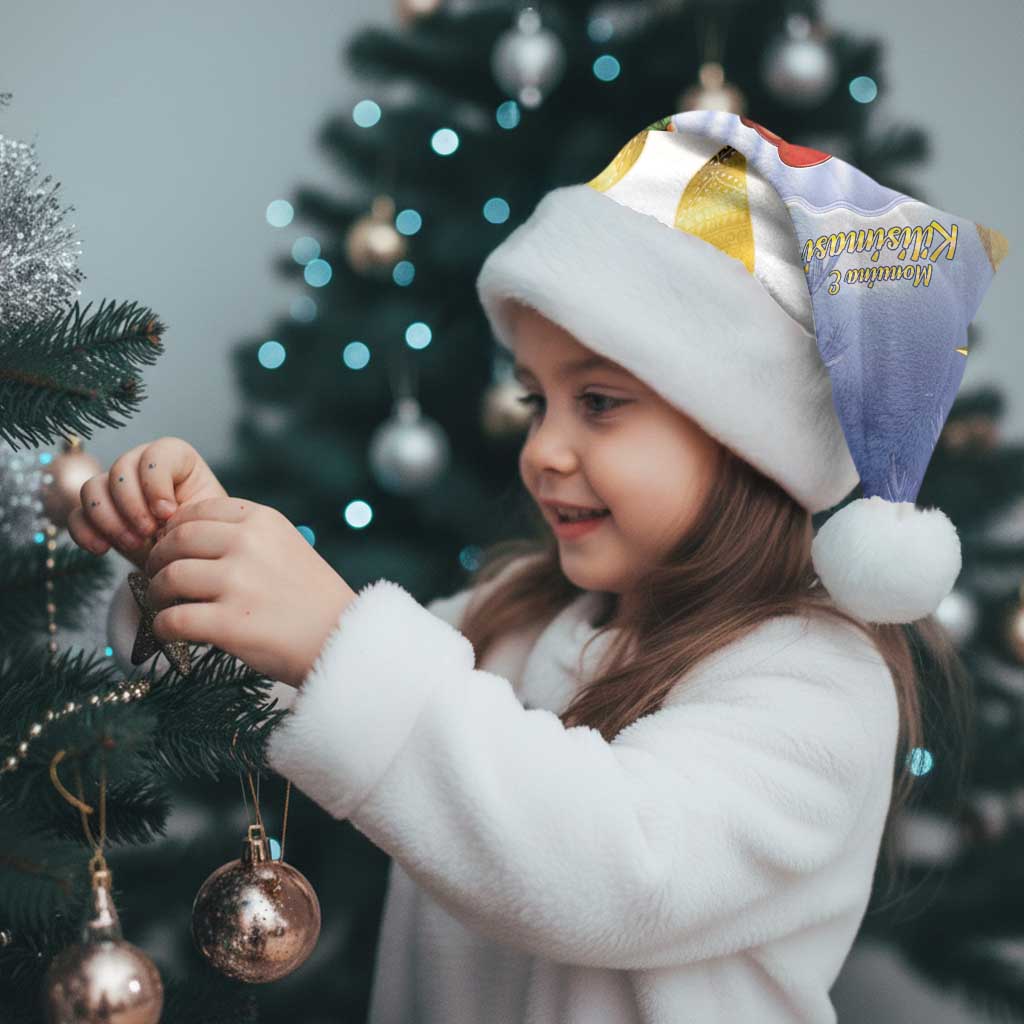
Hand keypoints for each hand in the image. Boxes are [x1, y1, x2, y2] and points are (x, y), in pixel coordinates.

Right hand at [67, 437, 227, 570]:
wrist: (189, 560)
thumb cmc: (203, 534)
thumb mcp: (206, 519)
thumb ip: (189, 509)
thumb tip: (163, 516)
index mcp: (176, 459)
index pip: (156, 454)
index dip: (156, 483)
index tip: (168, 513)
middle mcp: (141, 466)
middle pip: (120, 469)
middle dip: (132, 506)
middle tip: (148, 533)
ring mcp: (115, 488)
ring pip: (92, 488)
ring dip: (110, 520)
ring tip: (133, 544)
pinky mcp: (97, 514)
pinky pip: (76, 515)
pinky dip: (85, 532)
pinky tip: (102, 549)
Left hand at [143, 496, 357, 687]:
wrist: (342, 639)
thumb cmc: (312, 598)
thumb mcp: (287, 546)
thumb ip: (245, 536)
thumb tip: (185, 538)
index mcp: (263, 520)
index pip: (197, 511)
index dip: (174, 530)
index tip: (172, 548)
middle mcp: (248, 544)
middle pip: (176, 541)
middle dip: (158, 560)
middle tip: (157, 577)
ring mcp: (238, 583)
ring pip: (169, 578)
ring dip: (157, 594)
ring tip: (165, 605)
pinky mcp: (229, 623)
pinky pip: (172, 620)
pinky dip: (163, 628)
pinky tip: (170, 632)